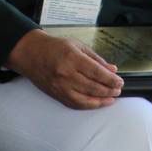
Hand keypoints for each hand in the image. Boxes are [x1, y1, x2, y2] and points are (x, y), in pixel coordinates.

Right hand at [6, 29, 123, 109]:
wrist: (31, 54)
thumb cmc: (54, 47)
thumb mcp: (77, 45)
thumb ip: (96, 58)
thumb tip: (112, 69)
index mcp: (72, 58)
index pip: (97, 72)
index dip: (111, 79)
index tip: (120, 81)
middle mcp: (66, 74)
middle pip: (93, 87)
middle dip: (109, 90)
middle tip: (118, 89)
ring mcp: (61, 86)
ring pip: (86, 98)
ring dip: (102, 100)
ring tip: (112, 97)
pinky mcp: (57, 94)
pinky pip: (76, 104)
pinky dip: (89, 105)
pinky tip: (98, 102)